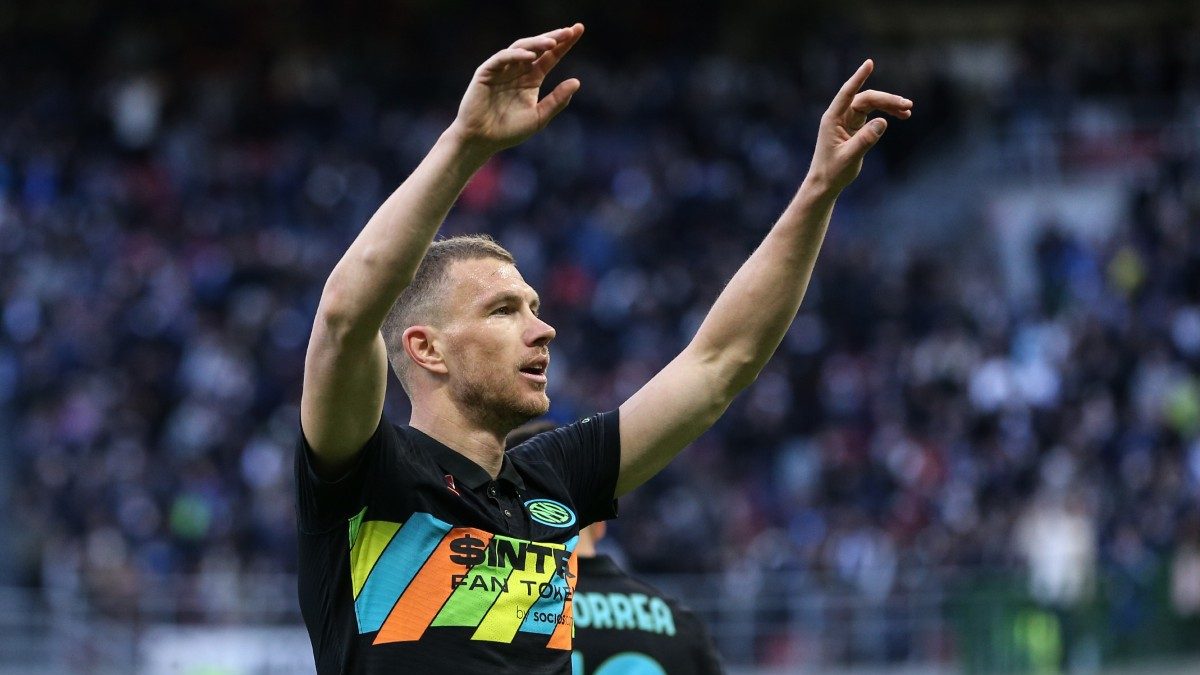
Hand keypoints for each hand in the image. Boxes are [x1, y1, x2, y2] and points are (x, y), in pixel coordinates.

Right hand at [449, 24, 584, 154]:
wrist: (482, 140)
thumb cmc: (509, 131)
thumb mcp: (539, 117)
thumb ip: (557, 101)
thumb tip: (577, 81)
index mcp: (531, 79)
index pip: (550, 57)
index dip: (564, 44)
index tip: (579, 30)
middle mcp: (518, 70)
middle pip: (538, 47)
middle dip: (554, 37)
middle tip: (570, 30)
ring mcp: (502, 69)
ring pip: (521, 48)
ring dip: (537, 43)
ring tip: (553, 42)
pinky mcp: (486, 72)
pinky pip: (502, 58)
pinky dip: (515, 55)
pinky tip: (530, 56)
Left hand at [805, 60, 911, 192]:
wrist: (825, 183)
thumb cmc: (833, 172)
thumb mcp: (850, 157)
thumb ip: (865, 140)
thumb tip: (883, 121)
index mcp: (833, 119)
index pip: (847, 93)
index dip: (858, 78)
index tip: (869, 63)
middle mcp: (839, 116)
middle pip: (866, 99)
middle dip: (886, 100)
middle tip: (907, 106)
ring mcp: (847, 120)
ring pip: (871, 105)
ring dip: (888, 106)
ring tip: (908, 111)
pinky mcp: (854, 127)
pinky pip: (871, 115)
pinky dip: (885, 114)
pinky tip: (899, 116)